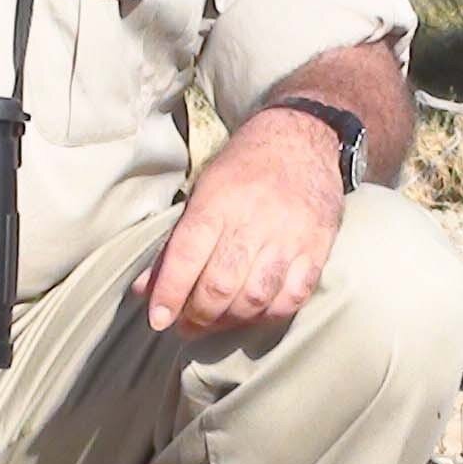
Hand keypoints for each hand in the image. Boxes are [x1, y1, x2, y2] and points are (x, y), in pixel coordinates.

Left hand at [136, 109, 346, 332]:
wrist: (302, 137)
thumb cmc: (244, 166)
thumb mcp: (203, 191)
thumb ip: (176, 243)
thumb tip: (145, 288)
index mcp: (217, 201)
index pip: (187, 257)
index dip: (170, 294)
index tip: (158, 319)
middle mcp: (253, 219)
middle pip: (220, 286)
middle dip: (197, 316)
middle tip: (186, 326)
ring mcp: (289, 235)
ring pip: (255, 297)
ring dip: (230, 321)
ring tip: (216, 323)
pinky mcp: (317, 247)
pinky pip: (292, 296)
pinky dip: (269, 314)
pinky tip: (254, 313)